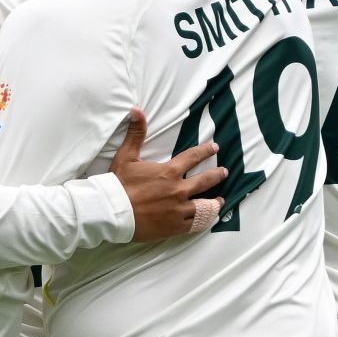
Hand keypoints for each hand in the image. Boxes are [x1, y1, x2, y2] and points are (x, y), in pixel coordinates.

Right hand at [108, 109, 225, 240]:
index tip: (214, 147)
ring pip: (204, 206)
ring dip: (214, 202)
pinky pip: (195, 224)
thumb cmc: (119, 184)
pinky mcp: (175, 226)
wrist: (113, 211)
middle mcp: (178, 190)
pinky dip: (202, 220)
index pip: (193, 157)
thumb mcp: (126, 156)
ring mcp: (178, 210)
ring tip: (220, 200)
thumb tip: (136, 110)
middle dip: (217, 175)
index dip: (205, 151)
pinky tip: (207, 218)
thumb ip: (136, 134)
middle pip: (205, 181)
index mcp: (169, 172)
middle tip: (224, 172)